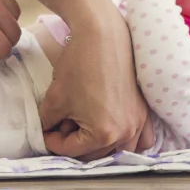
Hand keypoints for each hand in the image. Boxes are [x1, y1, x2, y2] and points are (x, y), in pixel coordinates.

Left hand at [39, 9, 148, 159]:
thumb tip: (48, 132)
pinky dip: (127, 139)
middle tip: (60, 127)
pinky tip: (113, 130)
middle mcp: (126, 132)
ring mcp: (139, 122)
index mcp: (103, 134)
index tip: (45, 130)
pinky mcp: (144, 110)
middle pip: (95, 154)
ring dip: (99, 145)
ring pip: (118, 149)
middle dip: (74, 142)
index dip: (52, 141)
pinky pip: (142, 138)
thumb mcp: (54, 99)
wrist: (103, 35)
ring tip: (82, 127)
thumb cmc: (79, 65)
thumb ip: (48, 123)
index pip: (72, 151)